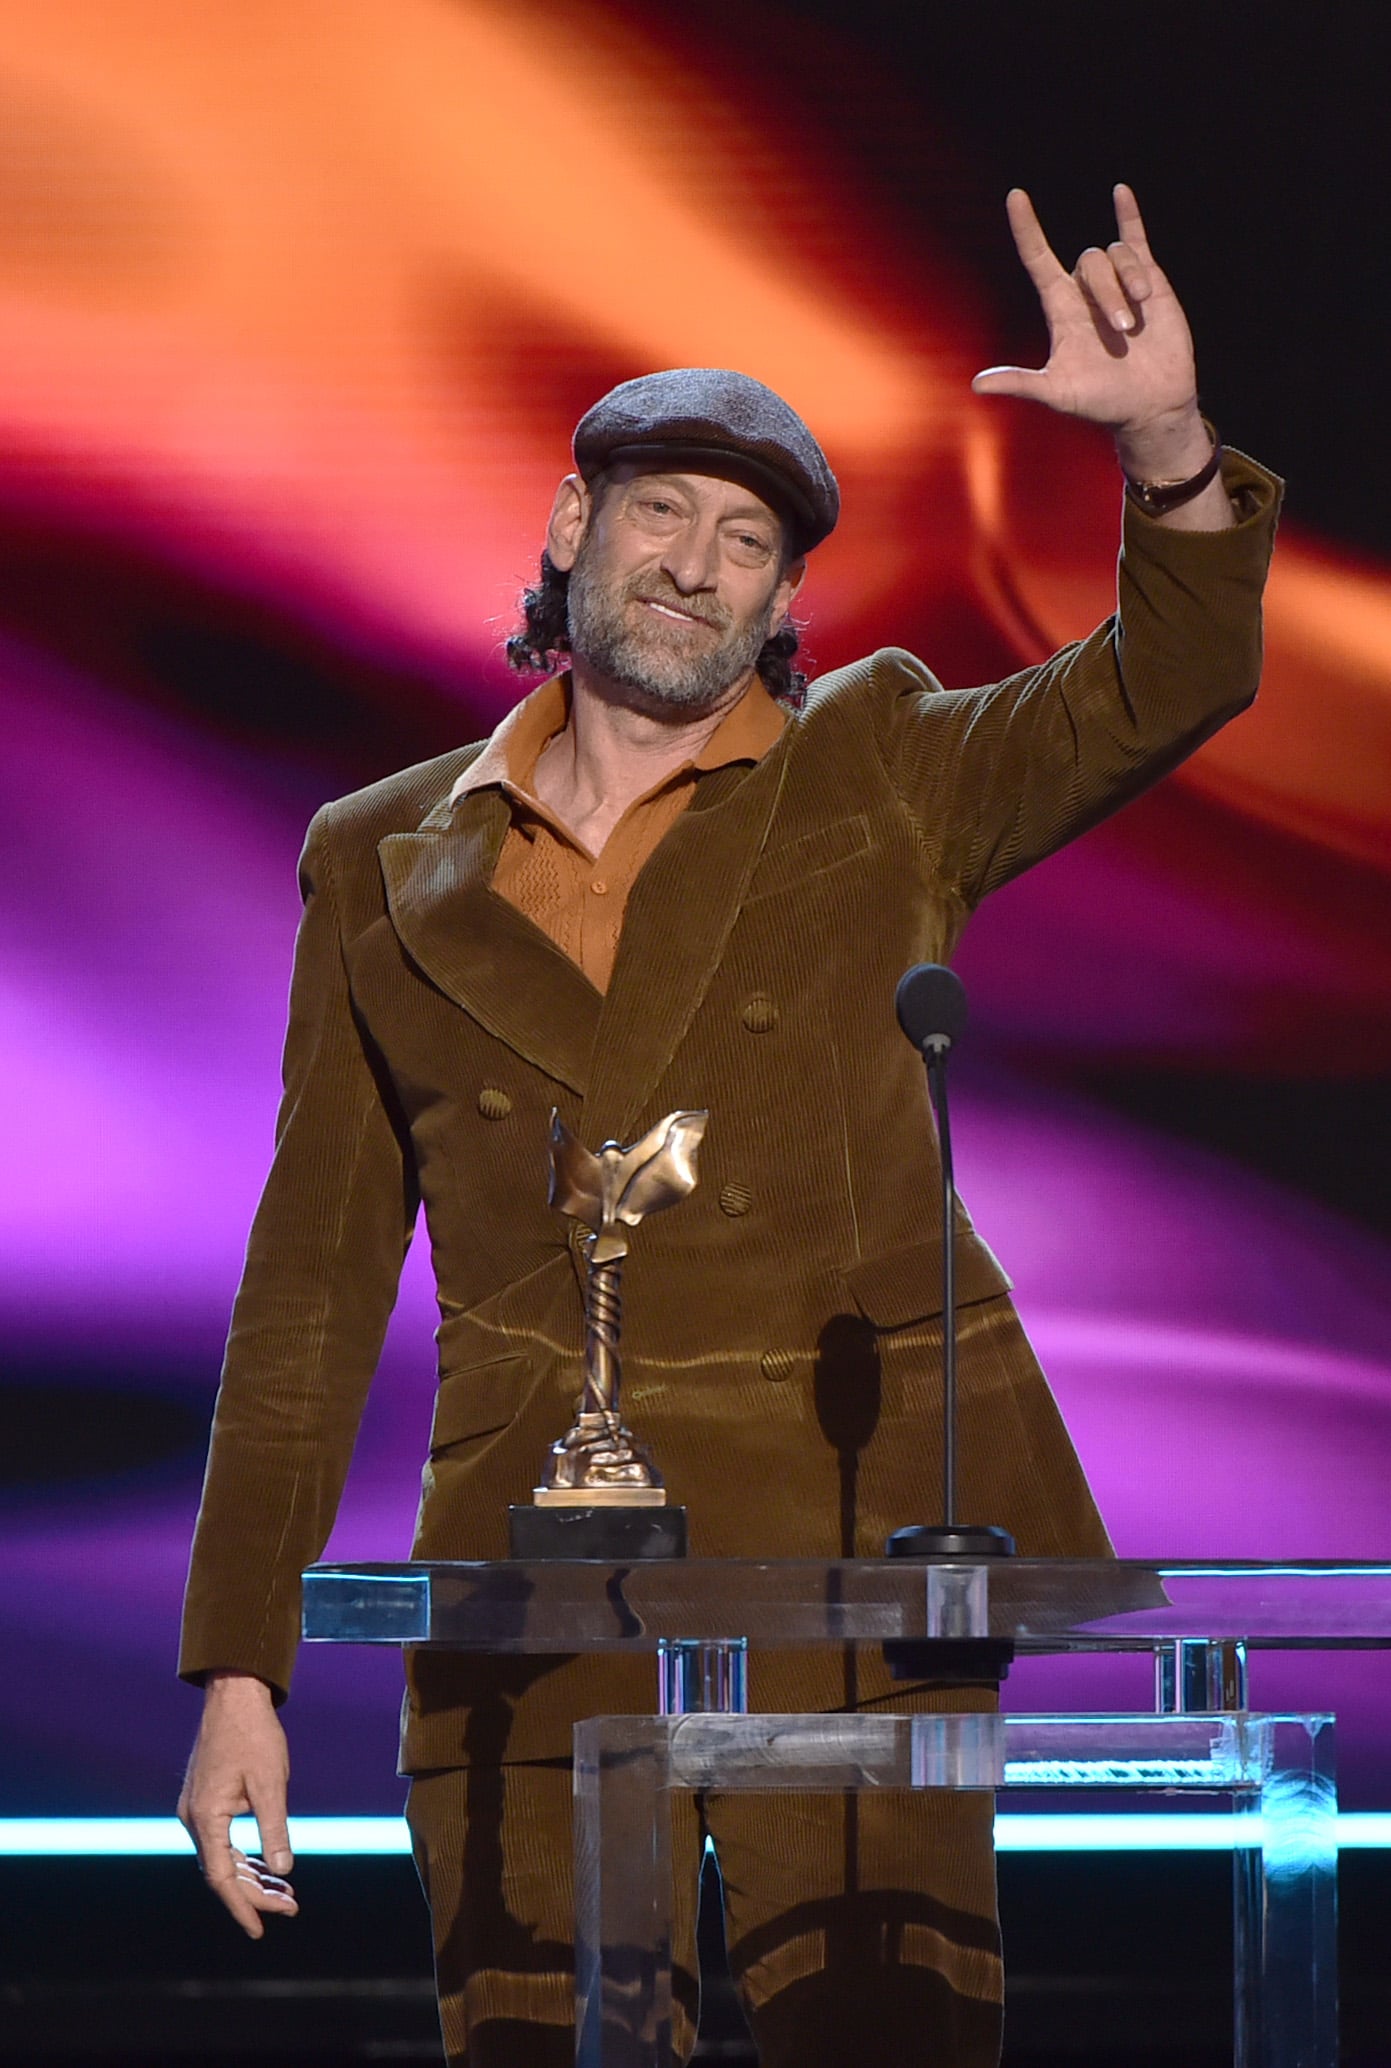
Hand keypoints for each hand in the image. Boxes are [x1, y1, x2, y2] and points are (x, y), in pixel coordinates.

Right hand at [178, 1671, 298, 1938]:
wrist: (234, 1695)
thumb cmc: (254, 1734)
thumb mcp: (271, 1782)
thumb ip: (275, 1828)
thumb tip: (282, 1871)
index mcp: (206, 1816)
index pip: (221, 1877)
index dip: (241, 1905)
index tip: (259, 1930)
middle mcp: (194, 1818)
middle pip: (222, 1871)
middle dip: (255, 1894)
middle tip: (291, 1906)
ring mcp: (197, 1809)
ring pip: (222, 1858)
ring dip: (252, 1877)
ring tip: (286, 1894)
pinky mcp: (206, 1801)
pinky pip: (222, 1841)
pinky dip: (244, 1856)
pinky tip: (266, 1867)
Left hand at [972, 184, 1213, 482]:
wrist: (1149, 406)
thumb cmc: (1101, 402)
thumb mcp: (1058, 393)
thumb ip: (1022, 384)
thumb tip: (977, 386)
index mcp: (1060, 309)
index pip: (1037, 259)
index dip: (1026, 229)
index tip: (1015, 197)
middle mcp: (1085, 291)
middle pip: (1088, 263)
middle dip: (1107, 293)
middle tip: (1123, 331)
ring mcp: (1117, 283)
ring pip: (1115, 256)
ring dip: (1127, 282)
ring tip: (1138, 321)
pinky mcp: (1148, 281)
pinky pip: (1135, 238)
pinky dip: (1129, 215)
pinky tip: (1120, 192)